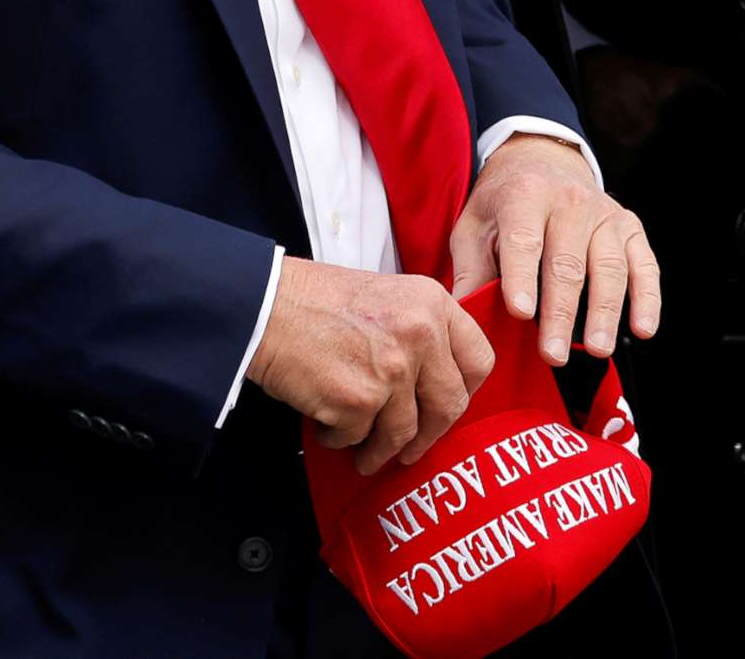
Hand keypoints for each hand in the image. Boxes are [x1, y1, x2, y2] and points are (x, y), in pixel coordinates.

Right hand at [248, 259, 495, 474]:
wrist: (265, 304)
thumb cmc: (316, 300)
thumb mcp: (388, 295)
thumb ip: (421, 330)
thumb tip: (436, 380)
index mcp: (432, 303)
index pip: (479, 359)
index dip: (466, 389)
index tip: (449, 404)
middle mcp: (421, 335)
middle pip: (450, 405)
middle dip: (429, 434)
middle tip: (411, 447)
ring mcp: (392, 370)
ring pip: (404, 432)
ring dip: (382, 449)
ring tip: (363, 450)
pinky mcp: (358, 400)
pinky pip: (360, 437)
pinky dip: (342, 439)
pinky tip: (328, 424)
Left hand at [449, 133, 660, 365]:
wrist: (542, 161)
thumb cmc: (503, 206)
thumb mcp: (475, 226)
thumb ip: (470, 271)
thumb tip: (464, 321)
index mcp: (525, 196)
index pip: (524, 240)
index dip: (522, 277)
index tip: (520, 313)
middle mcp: (569, 200)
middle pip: (567, 262)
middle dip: (561, 312)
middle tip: (553, 354)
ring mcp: (604, 213)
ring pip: (609, 267)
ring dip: (604, 312)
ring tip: (596, 351)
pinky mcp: (630, 227)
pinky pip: (644, 265)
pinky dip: (647, 298)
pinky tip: (642, 329)